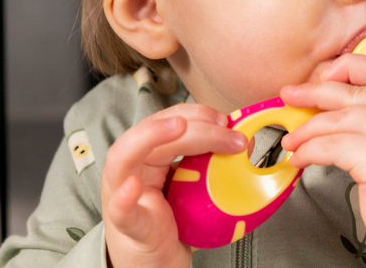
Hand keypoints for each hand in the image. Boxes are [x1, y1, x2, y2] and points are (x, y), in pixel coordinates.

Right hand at [101, 104, 248, 267]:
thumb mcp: (193, 185)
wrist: (154, 262)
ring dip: (152, 136)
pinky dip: (125, 197)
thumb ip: (210, 162)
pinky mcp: (129, 225)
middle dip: (195, 126)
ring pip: (125, 158)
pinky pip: (121, 210)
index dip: (197, 113)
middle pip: (154, 132)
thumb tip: (244, 142)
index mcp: (148, 156)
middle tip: (229, 133)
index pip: (168, 119)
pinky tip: (134, 188)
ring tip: (178, 128)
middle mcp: (132, 169)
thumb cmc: (171, 221)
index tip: (226, 119)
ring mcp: (124, 195)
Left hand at [280, 55, 365, 267]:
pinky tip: (300, 159)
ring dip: (306, 130)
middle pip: (350, 92)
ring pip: (335, 119)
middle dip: (313, 93)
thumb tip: (338, 110)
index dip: (344, 69)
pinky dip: (308, 151)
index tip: (321, 77)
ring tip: (291, 140)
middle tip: (289, 96)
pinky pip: (329, 146)